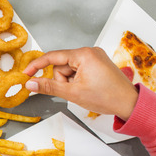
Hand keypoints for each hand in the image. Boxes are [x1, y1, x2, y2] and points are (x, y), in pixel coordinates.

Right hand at [23, 47, 138, 119]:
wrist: (129, 103)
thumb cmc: (106, 97)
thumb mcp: (72, 93)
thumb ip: (48, 86)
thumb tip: (30, 83)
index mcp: (84, 54)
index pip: (53, 57)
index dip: (37, 66)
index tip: (26, 73)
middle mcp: (89, 52)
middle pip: (61, 65)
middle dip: (62, 80)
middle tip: (72, 91)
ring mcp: (94, 57)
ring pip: (69, 69)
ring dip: (70, 82)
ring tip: (82, 91)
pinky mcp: (97, 64)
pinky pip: (78, 70)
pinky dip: (77, 80)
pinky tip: (86, 88)